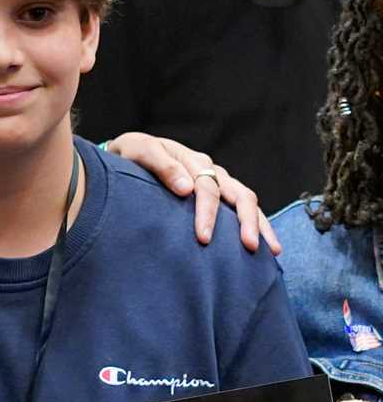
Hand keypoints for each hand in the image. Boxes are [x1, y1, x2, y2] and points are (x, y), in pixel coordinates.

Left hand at [104, 132, 279, 254]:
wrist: (129, 153)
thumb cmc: (130, 154)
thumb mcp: (139, 152)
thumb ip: (161, 167)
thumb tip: (186, 188)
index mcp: (193, 161)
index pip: (208, 189)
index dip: (208, 214)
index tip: (204, 239)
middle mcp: (210, 170)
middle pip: (239, 194)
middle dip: (246, 222)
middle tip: (250, 247)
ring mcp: (218, 180)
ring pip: (247, 200)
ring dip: (260, 224)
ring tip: (272, 249)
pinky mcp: (218, 191)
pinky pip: (242, 206)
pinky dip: (256, 222)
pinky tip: (264, 243)